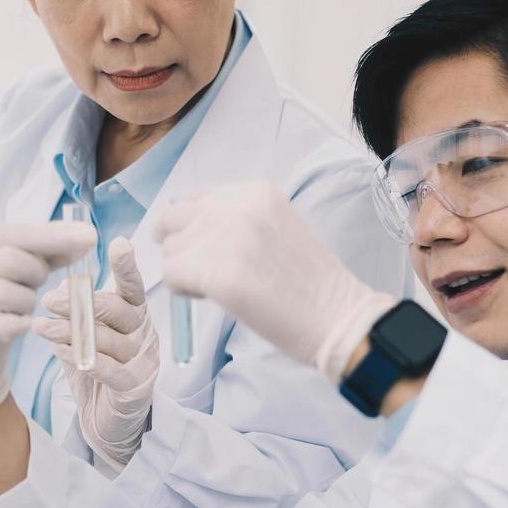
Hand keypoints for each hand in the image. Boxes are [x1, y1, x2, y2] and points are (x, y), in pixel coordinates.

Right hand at [0, 221, 95, 413]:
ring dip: (26, 303)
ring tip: (21, 310)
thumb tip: (84, 237)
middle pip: (9, 260)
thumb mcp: (14, 278)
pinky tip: (21, 325)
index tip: (90, 237)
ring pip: (4, 292)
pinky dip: (16, 325)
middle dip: (36, 275)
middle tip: (36, 287)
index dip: (53, 236)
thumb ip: (43, 255)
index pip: (11, 233)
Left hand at [33, 237, 160, 465]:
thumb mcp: (87, 335)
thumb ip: (79, 311)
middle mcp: (144, 335)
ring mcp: (143, 363)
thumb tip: (63, 285)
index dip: (127, 267)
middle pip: (119, 310)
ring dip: (71, 330)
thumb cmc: (98, 371)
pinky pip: (108, 369)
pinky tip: (60, 351)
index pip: (134, 287)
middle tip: (48, 299)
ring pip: (108, 339)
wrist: (107, 423)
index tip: (118, 244)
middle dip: (81, 302)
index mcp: (136, 316)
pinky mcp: (134, 389)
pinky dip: (81, 357)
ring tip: (42, 326)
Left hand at [155, 182, 396, 384]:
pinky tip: (214, 299)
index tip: (204, 248)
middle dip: (180, 247)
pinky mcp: (216, 274)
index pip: (193, 199)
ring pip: (170, 250)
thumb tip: (184, 230)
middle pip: (173, 220)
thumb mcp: (275, 227)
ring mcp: (224, 238)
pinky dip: (184, 292)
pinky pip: (172, 276)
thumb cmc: (308, 281)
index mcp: (253, 192)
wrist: (337, 316)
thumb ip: (235, 220)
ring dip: (186, 271)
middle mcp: (235, 206)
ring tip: (222, 287)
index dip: (192, 227)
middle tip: (202, 272)